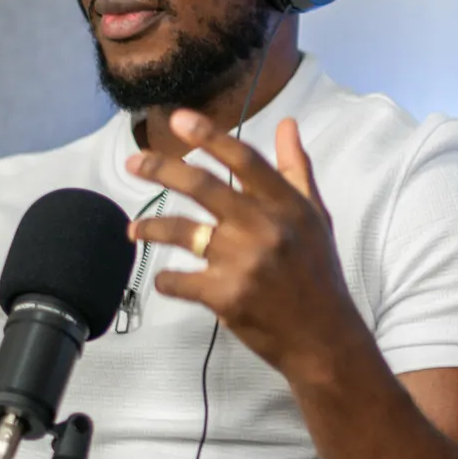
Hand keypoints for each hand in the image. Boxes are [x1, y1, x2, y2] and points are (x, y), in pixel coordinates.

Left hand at [125, 109, 369, 382]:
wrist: (324, 339)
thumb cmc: (317, 274)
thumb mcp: (314, 217)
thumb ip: (296, 169)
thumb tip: (287, 124)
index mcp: (286, 205)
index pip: (243, 159)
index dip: (208, 135)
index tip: (178, 119)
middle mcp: (264, 227)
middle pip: (202, 186)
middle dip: (160, 169)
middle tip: (133, 163)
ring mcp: (243, 262)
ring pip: (182, 231)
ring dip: (150, 228)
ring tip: (133, 230)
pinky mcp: (226, 296)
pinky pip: (179, 280)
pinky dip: (166, 280)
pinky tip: (165, 280)